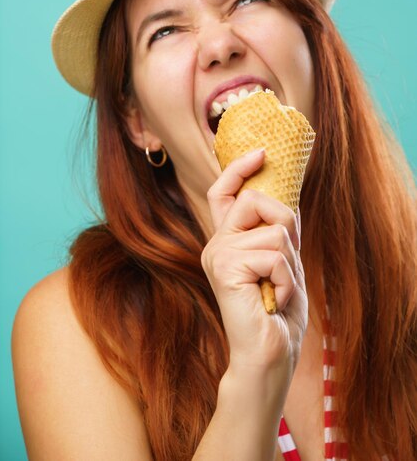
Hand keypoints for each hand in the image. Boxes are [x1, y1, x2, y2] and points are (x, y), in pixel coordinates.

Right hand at [202, 149, 307, 371]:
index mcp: (228, 241)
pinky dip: (286, 280)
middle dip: (285, 222)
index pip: (225, 193)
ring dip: (290, 263)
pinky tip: (273, 300)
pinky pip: (275, 254)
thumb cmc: (278, 313)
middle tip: (286, 260)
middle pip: (255, 199)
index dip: (239, 168)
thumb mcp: (284, 263)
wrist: (268, 356)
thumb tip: (286, 196)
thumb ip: (278, 232)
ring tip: (277, 290)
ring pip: (274, 230)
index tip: (262, 151)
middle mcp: (217, 243)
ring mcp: (218, 254)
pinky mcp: (225, 267)